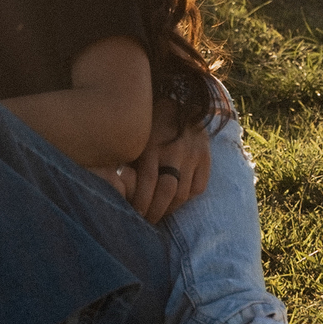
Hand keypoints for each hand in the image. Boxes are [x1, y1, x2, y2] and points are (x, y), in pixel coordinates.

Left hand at [129, 97, 211, 224]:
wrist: (178, 102)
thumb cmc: (147, 124)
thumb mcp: (134, 137)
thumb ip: (127, 161)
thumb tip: (116, 190)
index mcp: (152, 144)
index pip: (147, 183)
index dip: (140, 204)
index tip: (134, 216)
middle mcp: (175, 150)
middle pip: (167, 192)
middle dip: (155, 212)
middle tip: (146, 221)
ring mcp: (193, 154)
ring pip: (183, 194)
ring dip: (170, 209)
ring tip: (159, 213)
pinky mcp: (206, 157)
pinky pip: (198, 188)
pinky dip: (186, 198)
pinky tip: (175, 200)